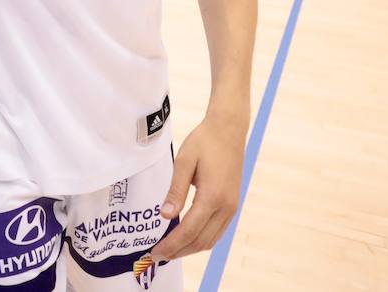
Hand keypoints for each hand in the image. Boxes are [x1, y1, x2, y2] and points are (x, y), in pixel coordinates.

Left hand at [149, 113, 247, 260]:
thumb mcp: (184, 162)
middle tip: (157, 256)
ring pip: (211, 240)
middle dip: (178, 251)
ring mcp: (232, 207)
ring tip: (169, 251)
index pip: (188, 230)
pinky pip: (217, 231)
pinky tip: (187, 239)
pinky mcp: (232, 205)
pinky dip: (201, 240)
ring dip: (190, 249)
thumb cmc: (204, 142)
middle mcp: (225, 207)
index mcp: (212, 196)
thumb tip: (165, 216)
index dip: (171, 245)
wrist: (228, 131)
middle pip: (200, 241)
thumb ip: (175, 191)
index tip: (155, 252)